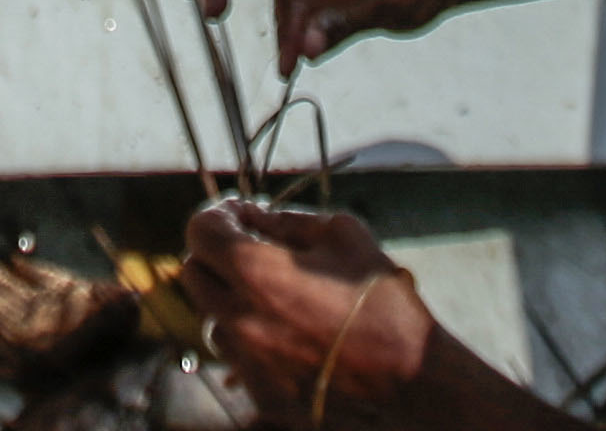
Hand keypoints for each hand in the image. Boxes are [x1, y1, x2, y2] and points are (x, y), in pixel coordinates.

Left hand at [182, 201, 429, 424]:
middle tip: (253, 248)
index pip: (201, 230)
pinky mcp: (260, 392)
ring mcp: (247, 360)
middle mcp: (239, 319)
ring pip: (212, 318)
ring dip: (231, 299)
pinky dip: (250, 338)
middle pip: (194, 273)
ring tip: (275, 296)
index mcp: (255, 274)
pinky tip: (288, 332)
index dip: (219, 214)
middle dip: (218, 254)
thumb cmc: (381, 302)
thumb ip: (291, 221)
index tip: (242, 214)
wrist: (411, 381)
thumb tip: (258, 219)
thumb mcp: (345, 236)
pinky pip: (235, 356)